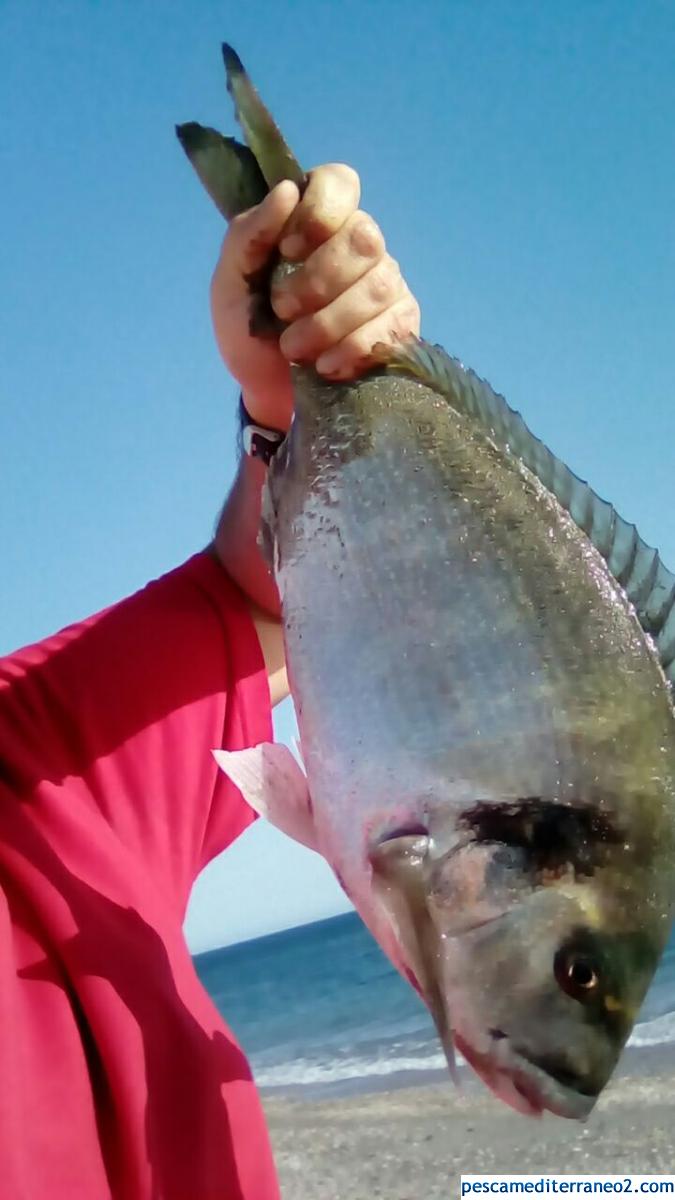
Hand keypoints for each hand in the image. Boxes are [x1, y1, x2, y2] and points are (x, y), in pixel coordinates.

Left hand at [210, 163, 419, 431]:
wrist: (266, 391)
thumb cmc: (248, 329)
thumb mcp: (230, 283)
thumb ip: (248, 235)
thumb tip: (287, 191)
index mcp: (317, 223)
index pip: (340, 183)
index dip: (320, 210)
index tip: (289, 248)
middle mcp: (359, 246)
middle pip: (364, 237)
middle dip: (319, 280)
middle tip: (283, 310)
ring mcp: (386, 285)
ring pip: (379, 285)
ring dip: (330, 322)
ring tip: (296, 348)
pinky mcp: (401, 327)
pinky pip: (393, 327)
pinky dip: (353, 349)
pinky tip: (327, 365)